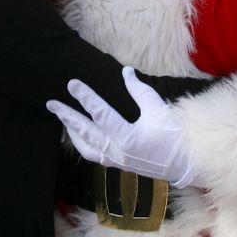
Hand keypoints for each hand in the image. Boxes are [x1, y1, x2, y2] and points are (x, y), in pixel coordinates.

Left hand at [46, 67, 199, 188]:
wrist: (184, 162)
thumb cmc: (173, 134)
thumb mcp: (157, 109)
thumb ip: (138, 90)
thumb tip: (125, 72)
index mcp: (127, 138)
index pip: (100, 114)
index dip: (85, 97)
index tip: (72, 84)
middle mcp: (117, 152)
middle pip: (85, 132)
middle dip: (67, 116)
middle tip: (52, 103)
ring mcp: (115, 161)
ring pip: (85, 147)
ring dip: (71, 131)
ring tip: (61, 117)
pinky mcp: (117, 165)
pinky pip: (92, 155)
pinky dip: (81, 143)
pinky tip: (76, 133)